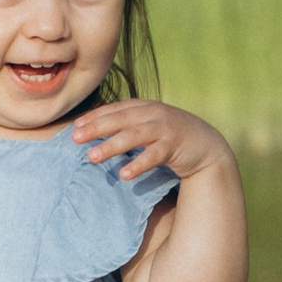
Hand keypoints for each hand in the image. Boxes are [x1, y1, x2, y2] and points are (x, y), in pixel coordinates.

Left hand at [71, 95, 233, 186]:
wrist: (206, 144)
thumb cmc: (170, 136)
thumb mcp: (148, 126)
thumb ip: (126, 126)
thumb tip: (94, 134)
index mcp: (144, 107)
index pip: (115, 110)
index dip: (94, 117)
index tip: (74, 127)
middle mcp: (153, 114)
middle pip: (120, 120)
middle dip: (97, 128)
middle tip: (75, 139)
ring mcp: (165, 128)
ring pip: (134, 136)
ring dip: (112, 146)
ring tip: (92, 157)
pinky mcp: (175, 146)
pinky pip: (154, 155)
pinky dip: (139, 164)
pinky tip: (124, 174)